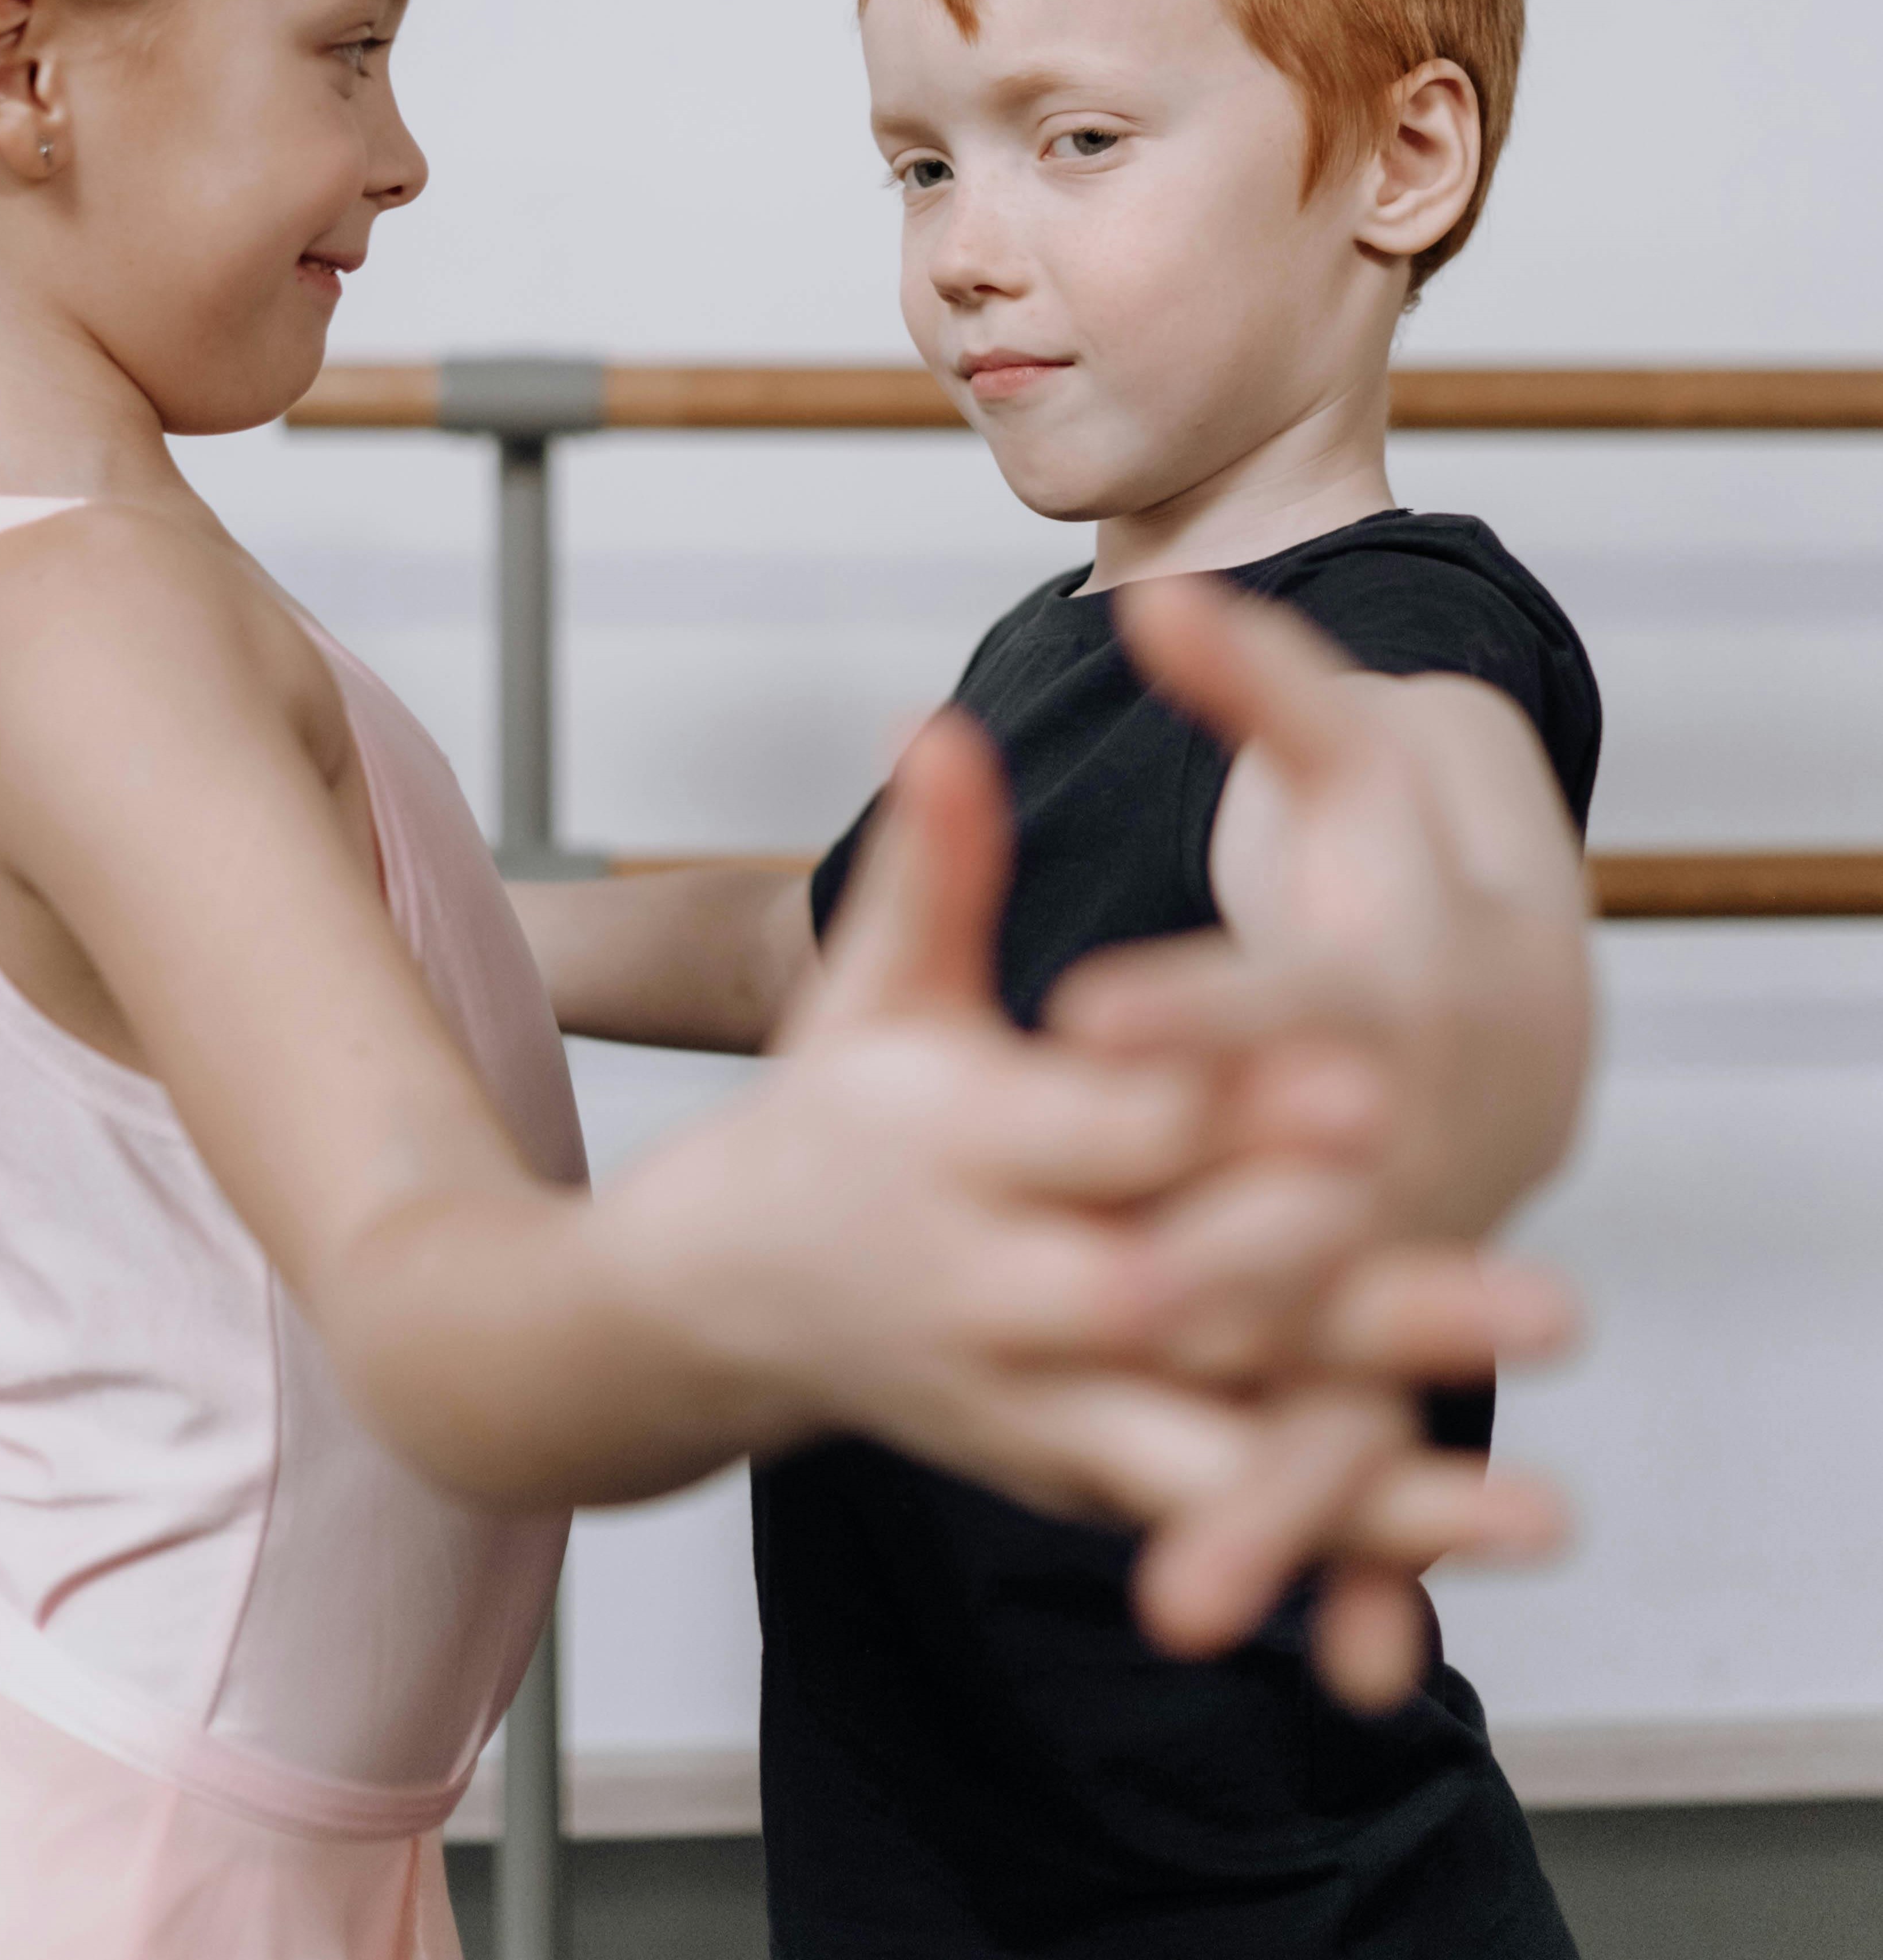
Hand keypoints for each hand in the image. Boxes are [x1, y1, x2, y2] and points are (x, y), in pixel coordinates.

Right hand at [595, 702, 1569, 1693]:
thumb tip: (937, 720)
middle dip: (1333, 1297)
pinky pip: (1209, 1512)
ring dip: (1370, 1474)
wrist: (725, 1295)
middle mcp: (983, 1286)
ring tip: (1540, 1492)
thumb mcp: (871, 989)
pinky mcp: (1060, 1471)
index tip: (1366, 1084)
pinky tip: (1480, 1535)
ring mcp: (1021, 1400)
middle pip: (1165, 1299)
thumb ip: (929, 867)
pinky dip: (1342, 1546)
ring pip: (1202, 1449)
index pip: (1103, 1130)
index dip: (1229, 1109)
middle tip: (1529, 1288)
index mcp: (947, 1146)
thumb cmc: (833, 1113)